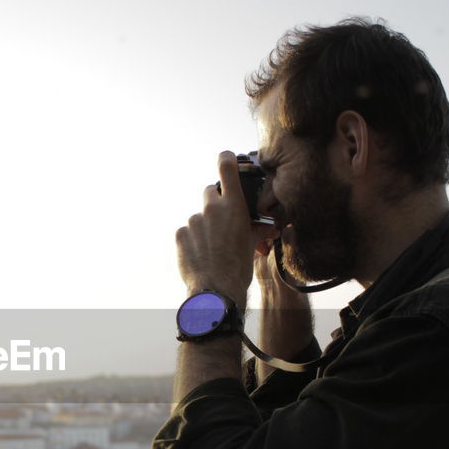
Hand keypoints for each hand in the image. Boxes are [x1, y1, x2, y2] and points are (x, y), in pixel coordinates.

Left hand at [176, 151, 277, 306]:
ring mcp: (194, 221)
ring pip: (199, 216)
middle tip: (222, 221)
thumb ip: (256, 228)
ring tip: (212, 247)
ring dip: (205, 226)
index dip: (226, 159)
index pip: (226, 167)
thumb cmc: (239, 268)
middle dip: (215, 203)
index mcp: (234, 206)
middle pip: (210, 192)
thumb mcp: (252, 244)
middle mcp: (212, 208)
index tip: (226, 158)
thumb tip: (268, 227)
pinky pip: (187, 231)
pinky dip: (193, 239)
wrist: (217, 290)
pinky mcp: (181, 234)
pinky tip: (201, 254)